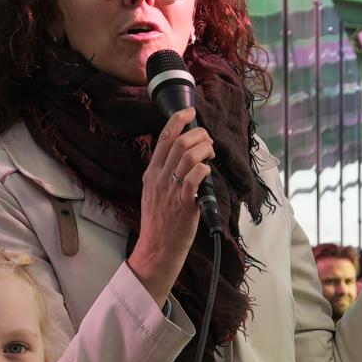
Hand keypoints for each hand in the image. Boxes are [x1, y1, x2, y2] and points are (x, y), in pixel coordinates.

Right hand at [127, 106, 214, 299]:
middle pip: (178, 143)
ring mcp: (170, 191)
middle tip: (208, 140)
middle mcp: (159, 179)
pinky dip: (204, 169)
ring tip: (211, 153)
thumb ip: (164, 175)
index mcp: (151, 174)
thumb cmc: (160, 224)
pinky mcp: (184, 204)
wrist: (156, 250)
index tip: (189, 111)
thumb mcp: (154, 194)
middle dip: (198, 134)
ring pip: (188, 156)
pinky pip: (194, 178)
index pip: (162, 139)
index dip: (177, 121)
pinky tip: (208, 170)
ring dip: (204, 149)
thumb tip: (182, 158)